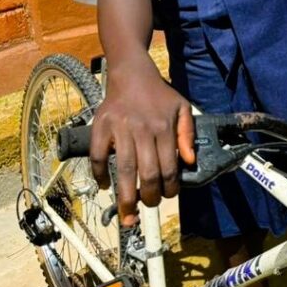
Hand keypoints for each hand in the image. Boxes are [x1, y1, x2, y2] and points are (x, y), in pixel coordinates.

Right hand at [89, 58, 194, 226]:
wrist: (131, 73)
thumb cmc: (159, 94)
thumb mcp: (182, 108)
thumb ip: (188, 134)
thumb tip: (189, 162)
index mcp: (164, 127)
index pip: (168, 167)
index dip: (169, 187)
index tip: (168, 196)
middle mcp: (143, 130)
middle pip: (147, 172)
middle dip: (149, 197)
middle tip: (149, 205)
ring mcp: (120, 129)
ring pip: (124, 169)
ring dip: (125, 195)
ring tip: (127, 213)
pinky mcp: (100, 126)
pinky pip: (98, 156)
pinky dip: (100, 173)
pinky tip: (105, 185)